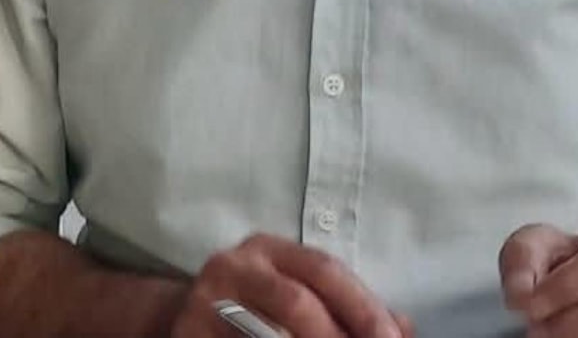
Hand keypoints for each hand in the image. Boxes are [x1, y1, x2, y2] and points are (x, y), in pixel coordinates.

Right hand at [171, 232, 411, 337]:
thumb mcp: (293, 290)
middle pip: (298, 304)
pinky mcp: (187, 336)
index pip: (324, 271)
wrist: (172, 320)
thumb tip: (405, 328)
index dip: (364, 308)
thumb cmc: (250, 308)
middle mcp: (234, 267)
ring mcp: (205, 306)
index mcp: (268, 249)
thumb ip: (345, 306)